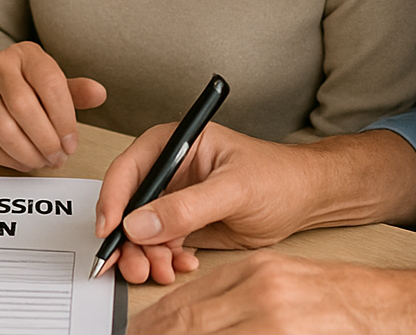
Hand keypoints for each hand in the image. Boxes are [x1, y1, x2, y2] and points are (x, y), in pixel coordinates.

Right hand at [0, 42, 105, 170]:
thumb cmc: (29, 85)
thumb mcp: (54, 83)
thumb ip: (76, 91)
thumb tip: (99, 93)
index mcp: (26, 53)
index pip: (50, 84)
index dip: (64, 120)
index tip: (72, 144)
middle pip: (23, 108)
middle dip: (45, 141)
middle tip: (58, 159)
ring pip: (2, 127)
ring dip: (27, 153)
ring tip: (42, 163)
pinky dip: (4, 160)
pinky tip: (21, 162)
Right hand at [96, 125, 415, 283]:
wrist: (306, 199)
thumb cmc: (277, 177)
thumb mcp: (233, 189)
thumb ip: (186, 207)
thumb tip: (138, 224)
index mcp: (173, 144)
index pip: (128, 170)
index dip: (113, 200)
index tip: (110, 232)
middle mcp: (169, 171)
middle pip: (129, 206)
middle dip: (129, 240)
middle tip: (136, 266)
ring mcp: (175, 200)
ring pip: (141, 232)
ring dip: (146, 256)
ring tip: (162, 271)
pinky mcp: (185, 225)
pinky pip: (161, 247)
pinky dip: (166, 261)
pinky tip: (183, 267)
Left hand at [130, 252, 391, 333]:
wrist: (392, 312)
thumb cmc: (339, 301)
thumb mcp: (278, 285)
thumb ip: (233, 301)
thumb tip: (185, 323)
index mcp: (254, 275)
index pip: (186, 303)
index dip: (154, 325)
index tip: (140, 333)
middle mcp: (261, 297)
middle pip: (186, 325)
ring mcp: (274, 323)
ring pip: (201, 333)